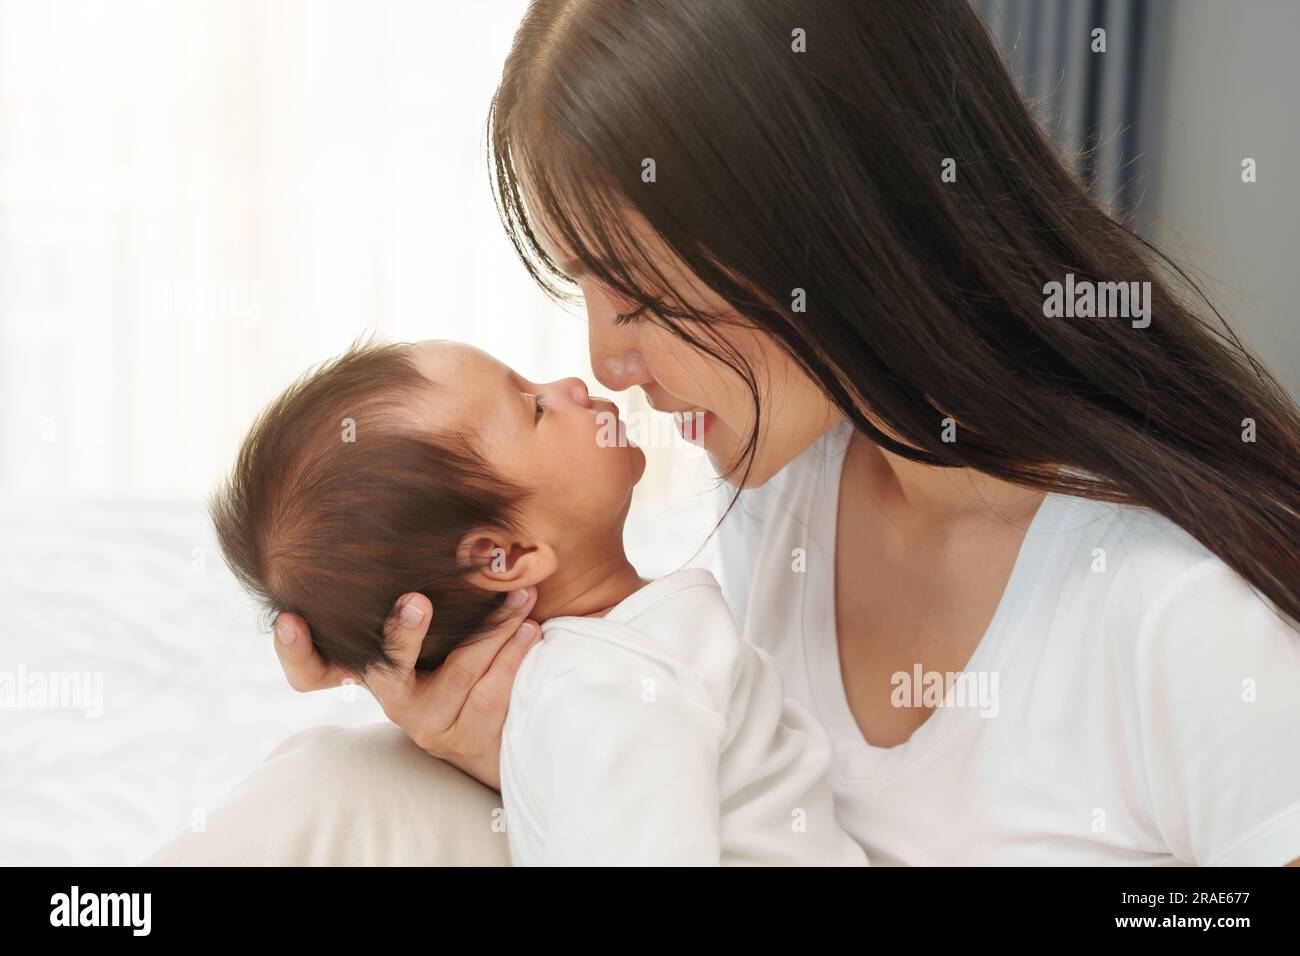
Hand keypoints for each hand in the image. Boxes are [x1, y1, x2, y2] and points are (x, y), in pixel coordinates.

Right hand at [272, 587, 540, 790]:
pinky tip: (530, 627)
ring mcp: (425, 720)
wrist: (492, 728)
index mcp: (365, 670)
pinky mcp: (464, 735)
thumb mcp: (422, 631)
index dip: (294, 648)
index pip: (311, 670)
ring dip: (493, 628)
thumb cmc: (448, 652)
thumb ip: (400, 592)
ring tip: (520, 595)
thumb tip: (391, 512)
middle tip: (418, 600)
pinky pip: (492, 691)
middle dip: (403, 633)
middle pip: (385, 670)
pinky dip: (513, 653)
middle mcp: (388, 697)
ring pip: (459, 672)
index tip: (290, 616)